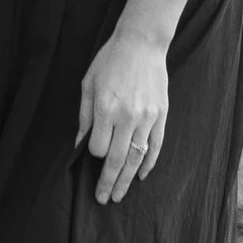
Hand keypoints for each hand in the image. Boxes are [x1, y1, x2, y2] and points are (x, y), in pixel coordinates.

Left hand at [77, 23, 169, 204]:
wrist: (142, 43)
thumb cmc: (110, 61)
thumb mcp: (88, 84)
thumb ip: (85, 116)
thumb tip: (81, 144)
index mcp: (106, 108)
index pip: (98, 148)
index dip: (93, 153)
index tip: (92, 150)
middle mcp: (127, 116)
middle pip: (116, 160)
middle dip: (108, 183)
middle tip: (103, 199)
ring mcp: (147, 118)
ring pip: (136, 158)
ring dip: (127, 180)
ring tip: (119, 195)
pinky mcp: (161, 115)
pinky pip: (155, 146)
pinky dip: (148, 163)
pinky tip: (140, 176)